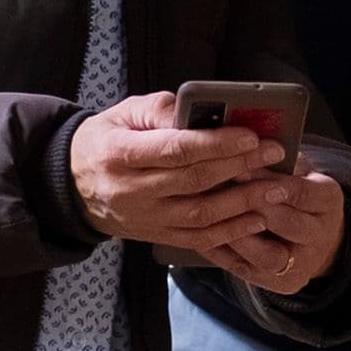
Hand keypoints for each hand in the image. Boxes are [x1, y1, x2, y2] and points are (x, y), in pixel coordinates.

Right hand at [69, 90, 289, 257]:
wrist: (74, 185)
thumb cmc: (107, 140)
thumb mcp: (124, 113)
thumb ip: (162, 110)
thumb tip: (200, 110)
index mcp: (119, 154)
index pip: (175, 149)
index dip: (216, 144)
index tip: (250, 135)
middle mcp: (131, 191)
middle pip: (194, 181)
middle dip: (239, 167)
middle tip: (274, 153)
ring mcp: (145, 219)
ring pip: (200, 216)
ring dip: (243, 203)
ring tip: (276, 188)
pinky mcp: (156, 236)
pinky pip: (198, 239)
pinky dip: (231, 232)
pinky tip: (258, 218)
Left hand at [212, 163, 345, 297]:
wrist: (310, 236)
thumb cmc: (293, 192)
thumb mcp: (295, 169)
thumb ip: (276, 162)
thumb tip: (244, 147)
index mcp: (329, 201)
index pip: (302, 192)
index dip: (268, 181)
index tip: (239, 167)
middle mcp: (321, 235)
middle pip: (288, 224)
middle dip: (251, 206)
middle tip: (218, 190)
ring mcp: (303, 264)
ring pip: (269, 256)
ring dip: (237, 235)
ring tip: (210, 217)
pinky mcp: (282, 283)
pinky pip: (248, 271)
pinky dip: (223, 253)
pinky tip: (203, 236)